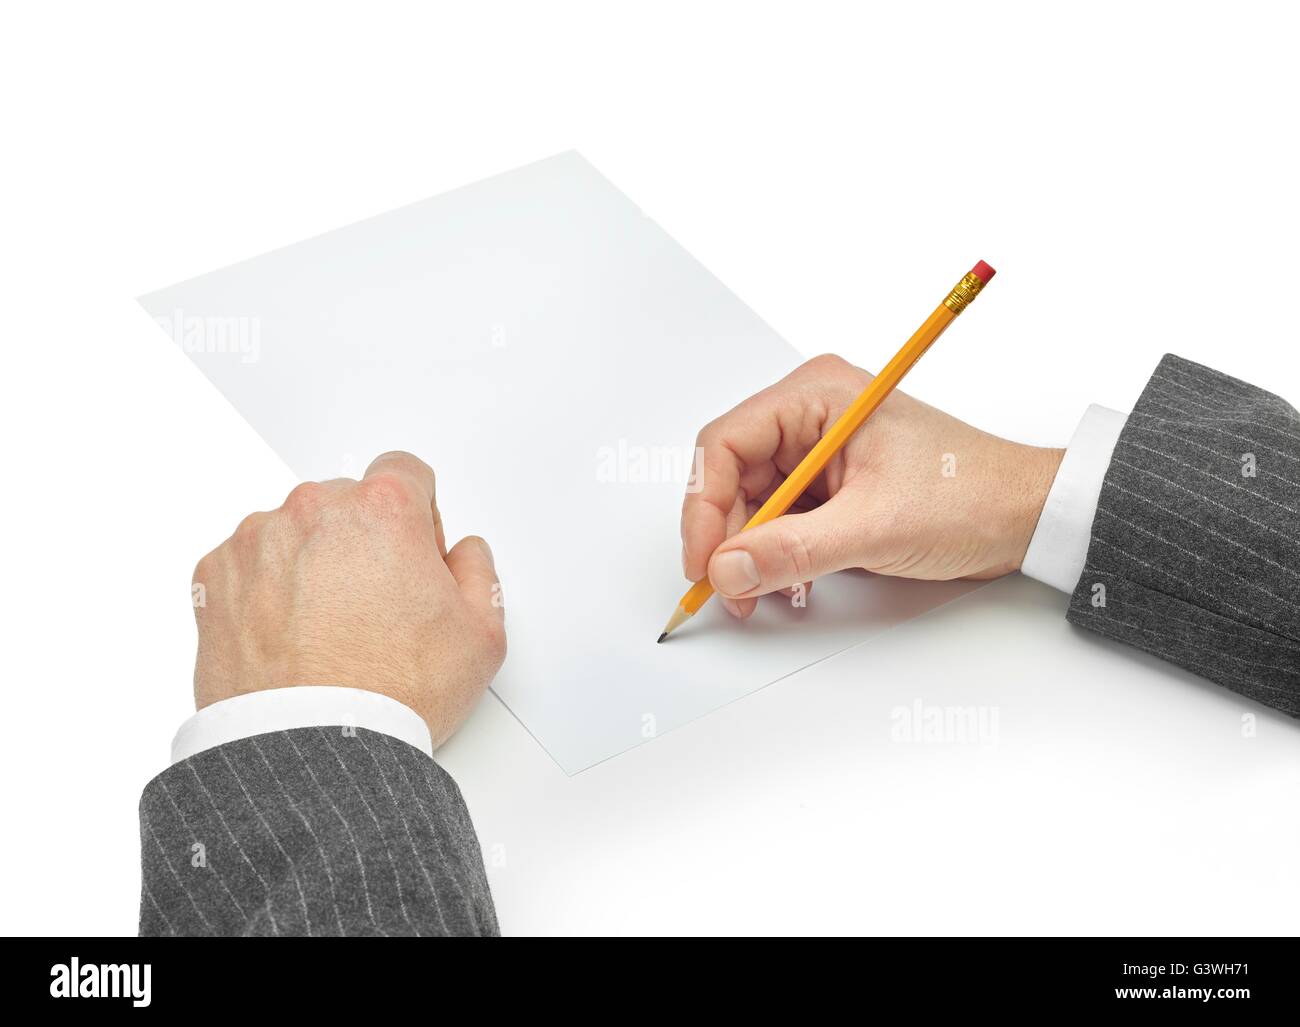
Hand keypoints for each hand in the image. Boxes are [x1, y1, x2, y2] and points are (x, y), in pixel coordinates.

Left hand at [191, 451, 504, 744]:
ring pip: (295, 532)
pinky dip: (266, 591)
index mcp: (383, 510)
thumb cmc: (389, 695)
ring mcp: (256, 541)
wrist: (309, 749)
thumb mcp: (481, 637)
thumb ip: (479, 573)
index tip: (415, 554)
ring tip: (328, 631)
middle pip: (348, 502)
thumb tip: (463, 557)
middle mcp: (314, 510)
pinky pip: (248, 566)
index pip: (405, 471)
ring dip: (312, 563)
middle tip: (377, 607)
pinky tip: (290, 638)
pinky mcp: (214, 577)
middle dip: (364, 542)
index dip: (419, 515)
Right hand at [681, 355, 1062, 617]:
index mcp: (817, 396)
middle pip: (732, 476)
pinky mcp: (832, 486)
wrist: (1029, 516)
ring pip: (752, 503)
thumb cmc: (972, 495)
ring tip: (765, 593)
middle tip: (730, 589)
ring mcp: (820, 452)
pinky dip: (777, 554)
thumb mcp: (875, 527)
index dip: (704, 506)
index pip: (725, 443)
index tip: (703, 561)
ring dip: (751, 551)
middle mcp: (811, 416)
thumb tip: (727, 569)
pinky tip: (790, 583)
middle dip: (727, 537)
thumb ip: (793, 550)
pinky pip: (780, 519)